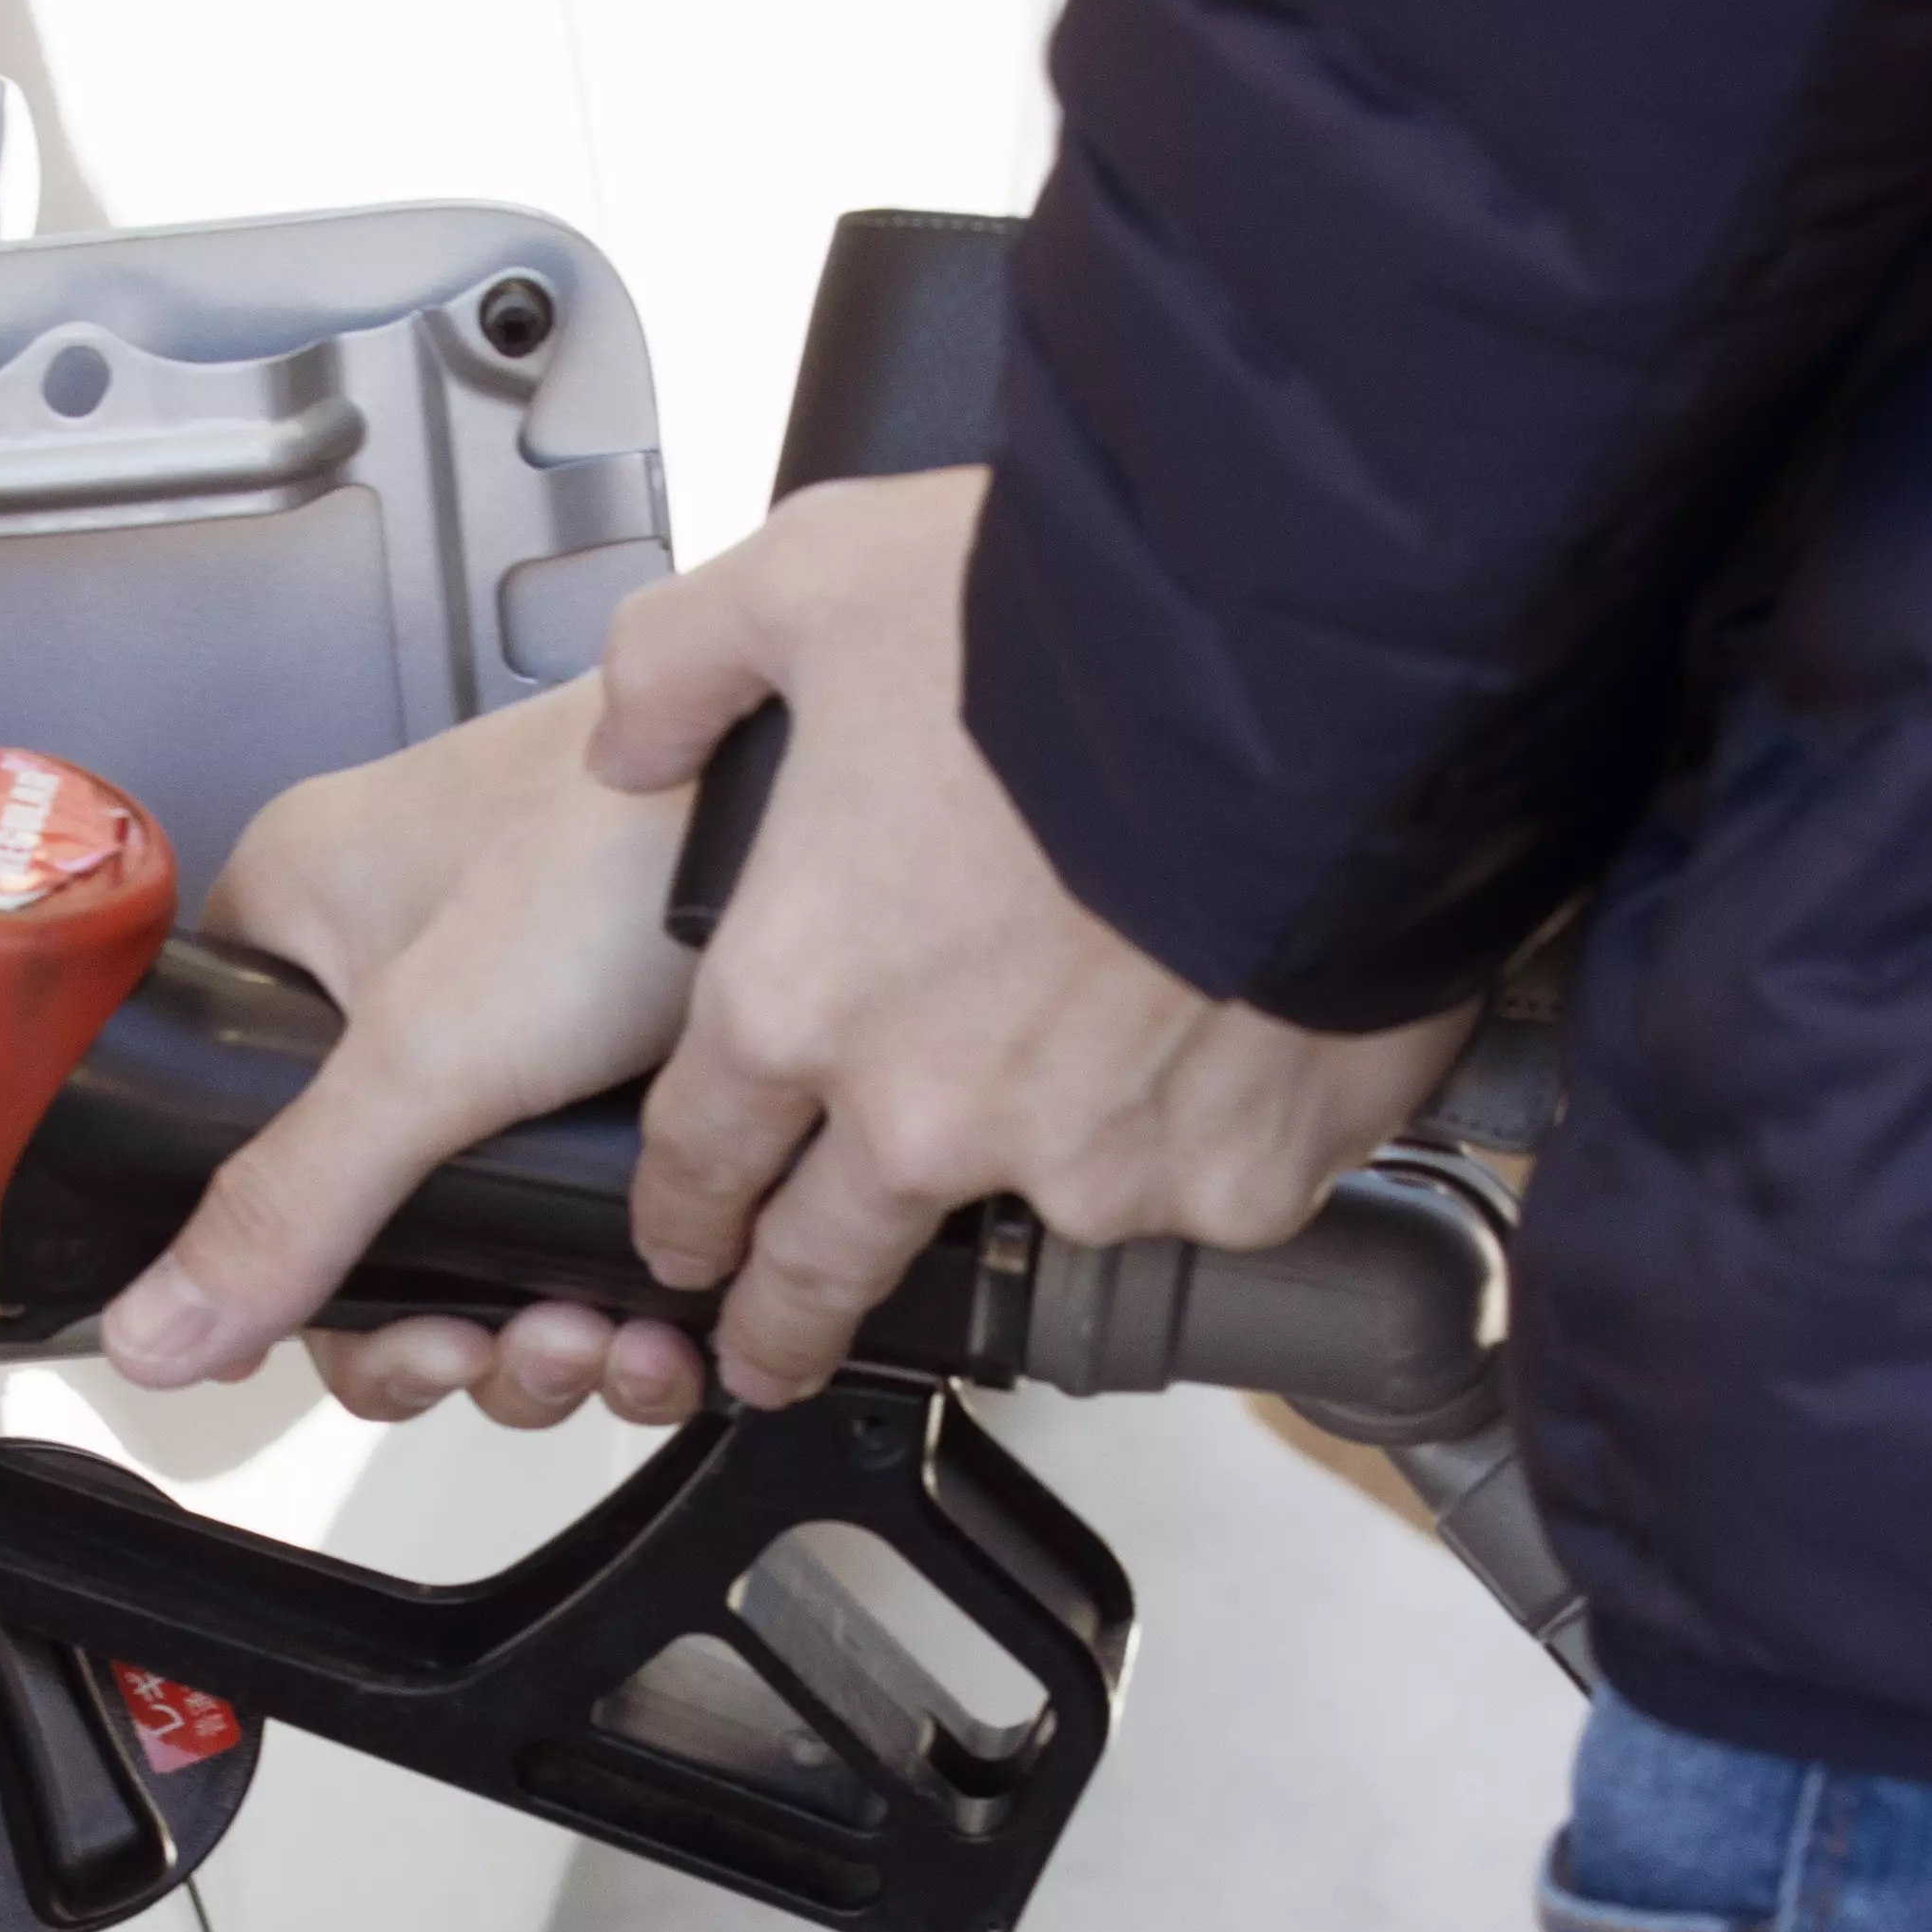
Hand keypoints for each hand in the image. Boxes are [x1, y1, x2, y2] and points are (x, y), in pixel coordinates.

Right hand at [92, 681, 716, 1425]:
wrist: (842, 781)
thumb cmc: (630, 838)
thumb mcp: (432, 1049)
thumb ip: (290, 1203)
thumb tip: (154, 1333)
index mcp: (293, 934)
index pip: (231, 1155)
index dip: (303, 1289)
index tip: (401, 1344)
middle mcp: (391, 981)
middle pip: (370, 1232)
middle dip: (453, 1332)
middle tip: (517, 1351)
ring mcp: (512, 1026)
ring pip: (487, 1244)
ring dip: (546, 1335)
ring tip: (614, 1341)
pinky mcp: (623, 1060)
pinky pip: (586, 1223)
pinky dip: (622, 1300)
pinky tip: (667, 1329)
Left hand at [593, 470, 1475, 1405]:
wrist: (1302, 674)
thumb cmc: (1061, 626)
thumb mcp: (812, 581)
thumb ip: (686, 668)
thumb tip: (629, 738)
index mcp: (799, 994)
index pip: (699, 1155)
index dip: (684, 1208)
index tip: (690, 1238)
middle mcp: (926, 1112)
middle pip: (823, 1267)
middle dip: (785, 1321)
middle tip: (778, 1350)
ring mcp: (1087, 1165)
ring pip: (1046, 1208)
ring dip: (1055, 1158)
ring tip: (1108, 1064)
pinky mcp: (1235, 1183)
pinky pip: (1212, 1183)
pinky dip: (1216, 1126)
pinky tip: (1236, 1027)